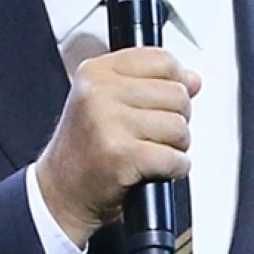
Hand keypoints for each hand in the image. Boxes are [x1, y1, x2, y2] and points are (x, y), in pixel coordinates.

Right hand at [34, 47, 201, 247]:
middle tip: (154, 134)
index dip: (175, 83)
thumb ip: (151, 84)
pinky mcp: (121, 155)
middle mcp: (99, 92)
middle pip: (176, 94)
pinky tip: (155, 169)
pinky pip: (174, 158)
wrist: (61, 193)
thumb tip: (192, 79)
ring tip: (151, 151)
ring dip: (176, 146)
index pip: (163, 61)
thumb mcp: (109, 102)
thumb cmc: (86, 149)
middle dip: (176, 119)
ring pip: (178, 127)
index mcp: (97, 71)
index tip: (165, 100)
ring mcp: (108, 122)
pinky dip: (175, 168)